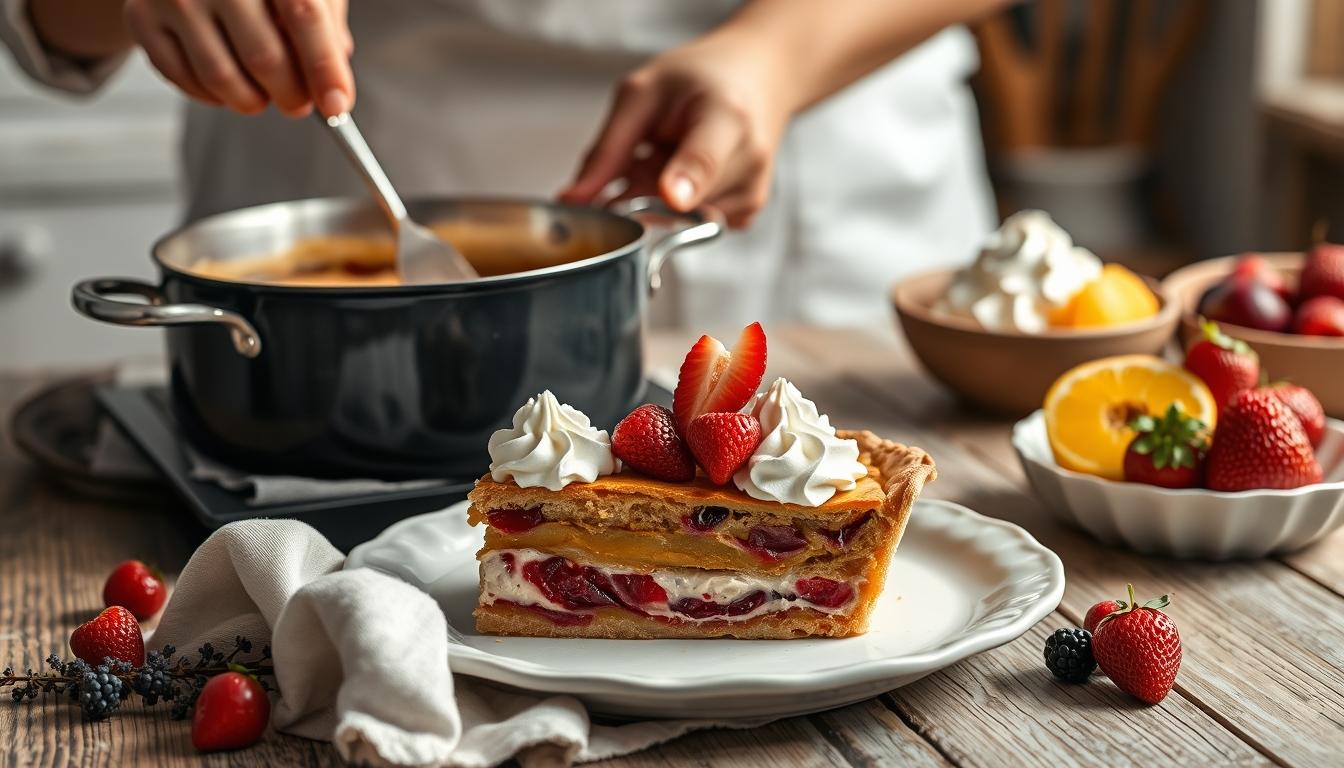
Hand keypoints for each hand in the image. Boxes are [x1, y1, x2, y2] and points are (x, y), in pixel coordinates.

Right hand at [122, 0, 354, 116]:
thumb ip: (325, 23)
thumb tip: (333, 84)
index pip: (304, 17)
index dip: (324, 69)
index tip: (337, 106)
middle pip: (264, 57)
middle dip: (291, 95)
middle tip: (300, 103)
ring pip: (221, 78)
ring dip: (251, 101)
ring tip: (263, 94)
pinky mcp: (142, 16)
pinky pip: (182, 79)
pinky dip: (212, 96)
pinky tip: (228, 84)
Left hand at [559, 32, 792, 227]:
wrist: (756, 79)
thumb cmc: (697, 80)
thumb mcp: (641, 94)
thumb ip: (607, 149)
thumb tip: (573, 200)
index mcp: (726, 115)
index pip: (706, 157)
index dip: (687, 179)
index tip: (669, 195)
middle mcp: (748, 159)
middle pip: (677, 201)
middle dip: (640, 190)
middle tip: (640, 154)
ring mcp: (750, 192)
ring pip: (679, 219)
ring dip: (657, 197)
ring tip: (668, 155)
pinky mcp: (746, 214)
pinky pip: (692, 224)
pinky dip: (677, 205)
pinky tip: (684, 171)